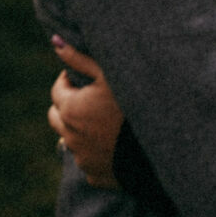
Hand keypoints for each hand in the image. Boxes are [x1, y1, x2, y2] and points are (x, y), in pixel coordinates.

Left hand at [48, 36, 124, 189]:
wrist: (161, 145)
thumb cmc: (135, 103)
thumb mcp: (108, 74)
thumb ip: (79, 58)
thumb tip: (55, 41)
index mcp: (70, 109)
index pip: (58, 90)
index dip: (70, 80)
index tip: (87, 78)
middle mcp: (70, 135)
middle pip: (57, 117)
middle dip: (69, 105)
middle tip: (92, 99)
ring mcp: (81, 158)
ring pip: (71, 139)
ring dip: (81, 128)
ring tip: (105, 120)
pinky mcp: (94, 175)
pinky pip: (88, 159)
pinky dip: (96, 151)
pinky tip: (114, 143)